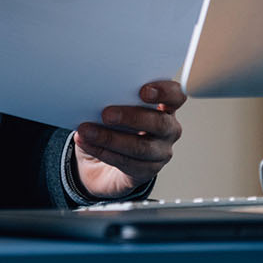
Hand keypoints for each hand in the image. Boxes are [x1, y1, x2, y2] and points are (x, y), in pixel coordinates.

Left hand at [75, 80, 185, 199]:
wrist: (99, 159)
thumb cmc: (110, 125)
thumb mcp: (112, 106)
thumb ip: (112, 98)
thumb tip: (95, 93)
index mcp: (164, 106)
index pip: (175, 96)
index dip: (164, 92)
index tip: (143, 91)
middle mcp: (167, 129)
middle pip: (159, 123)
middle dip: (131, 117)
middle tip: (106, 114)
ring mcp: (160, 152)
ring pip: (141, 147)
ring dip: (110, 138)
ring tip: (87, 131)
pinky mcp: (147, 171)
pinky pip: (128, 163)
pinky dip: (103, 152)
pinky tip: (87, 143)